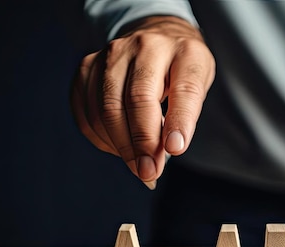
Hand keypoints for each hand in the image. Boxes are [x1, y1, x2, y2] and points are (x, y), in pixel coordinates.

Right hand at [70, 16, 215, 187]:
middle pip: (137, 99)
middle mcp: (145, 46)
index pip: (184, 89)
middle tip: (149, 172)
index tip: (175, 149)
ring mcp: (111, 54)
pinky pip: (86, 111)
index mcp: (184, 52)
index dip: (179, 121)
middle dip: (142, 143)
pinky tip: (118, 148)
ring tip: (137, 165)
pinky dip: (101, 138)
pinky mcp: (87, 67)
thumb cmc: (180, 69)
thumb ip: (185, 116)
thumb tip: (167, 151)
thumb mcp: (198, 86)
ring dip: (120, 146)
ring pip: (106, 108)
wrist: (155, 36)